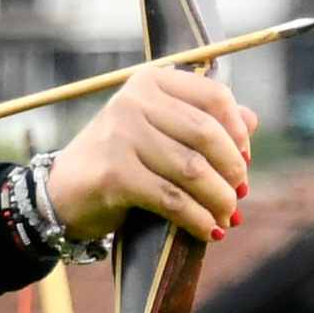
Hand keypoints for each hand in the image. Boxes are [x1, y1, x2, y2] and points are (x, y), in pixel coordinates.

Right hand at [41, 64, 253, 245]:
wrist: (61, 193)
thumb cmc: (118, 159)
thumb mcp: (157, 130)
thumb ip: (201, 119)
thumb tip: (252, 121)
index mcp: (149, 82)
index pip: (214, 97)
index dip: (237, 131)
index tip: (244, 160)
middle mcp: (132, 102)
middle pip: (206, 134)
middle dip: (232, 170)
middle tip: (239, 194)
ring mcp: (120, 136)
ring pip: (192, 169)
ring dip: (218, 199)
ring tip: (227, 216)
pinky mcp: (114, 174)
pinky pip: (172, 198)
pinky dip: (196, 218)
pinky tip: (208, 230)